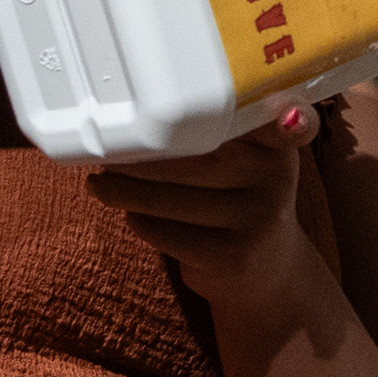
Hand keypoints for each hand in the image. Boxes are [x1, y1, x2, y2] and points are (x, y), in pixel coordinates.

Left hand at [85, 107, 337, 308]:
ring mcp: (257, 217)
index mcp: (276, 142)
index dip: (233, 105)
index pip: (249, 112)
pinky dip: (140, 222)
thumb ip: (219, 137)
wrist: (271, 275)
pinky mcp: (232, 255)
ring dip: (124, 190)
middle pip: (187, 157)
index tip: (202, 101)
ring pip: (168, 195)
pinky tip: (131, 215)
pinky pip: (166, 232)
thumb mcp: (250, 164)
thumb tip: (140, 118)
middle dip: (137, 156)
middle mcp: (273, 175)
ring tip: (101, 184)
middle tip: (105, 151)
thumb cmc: (242, 206)